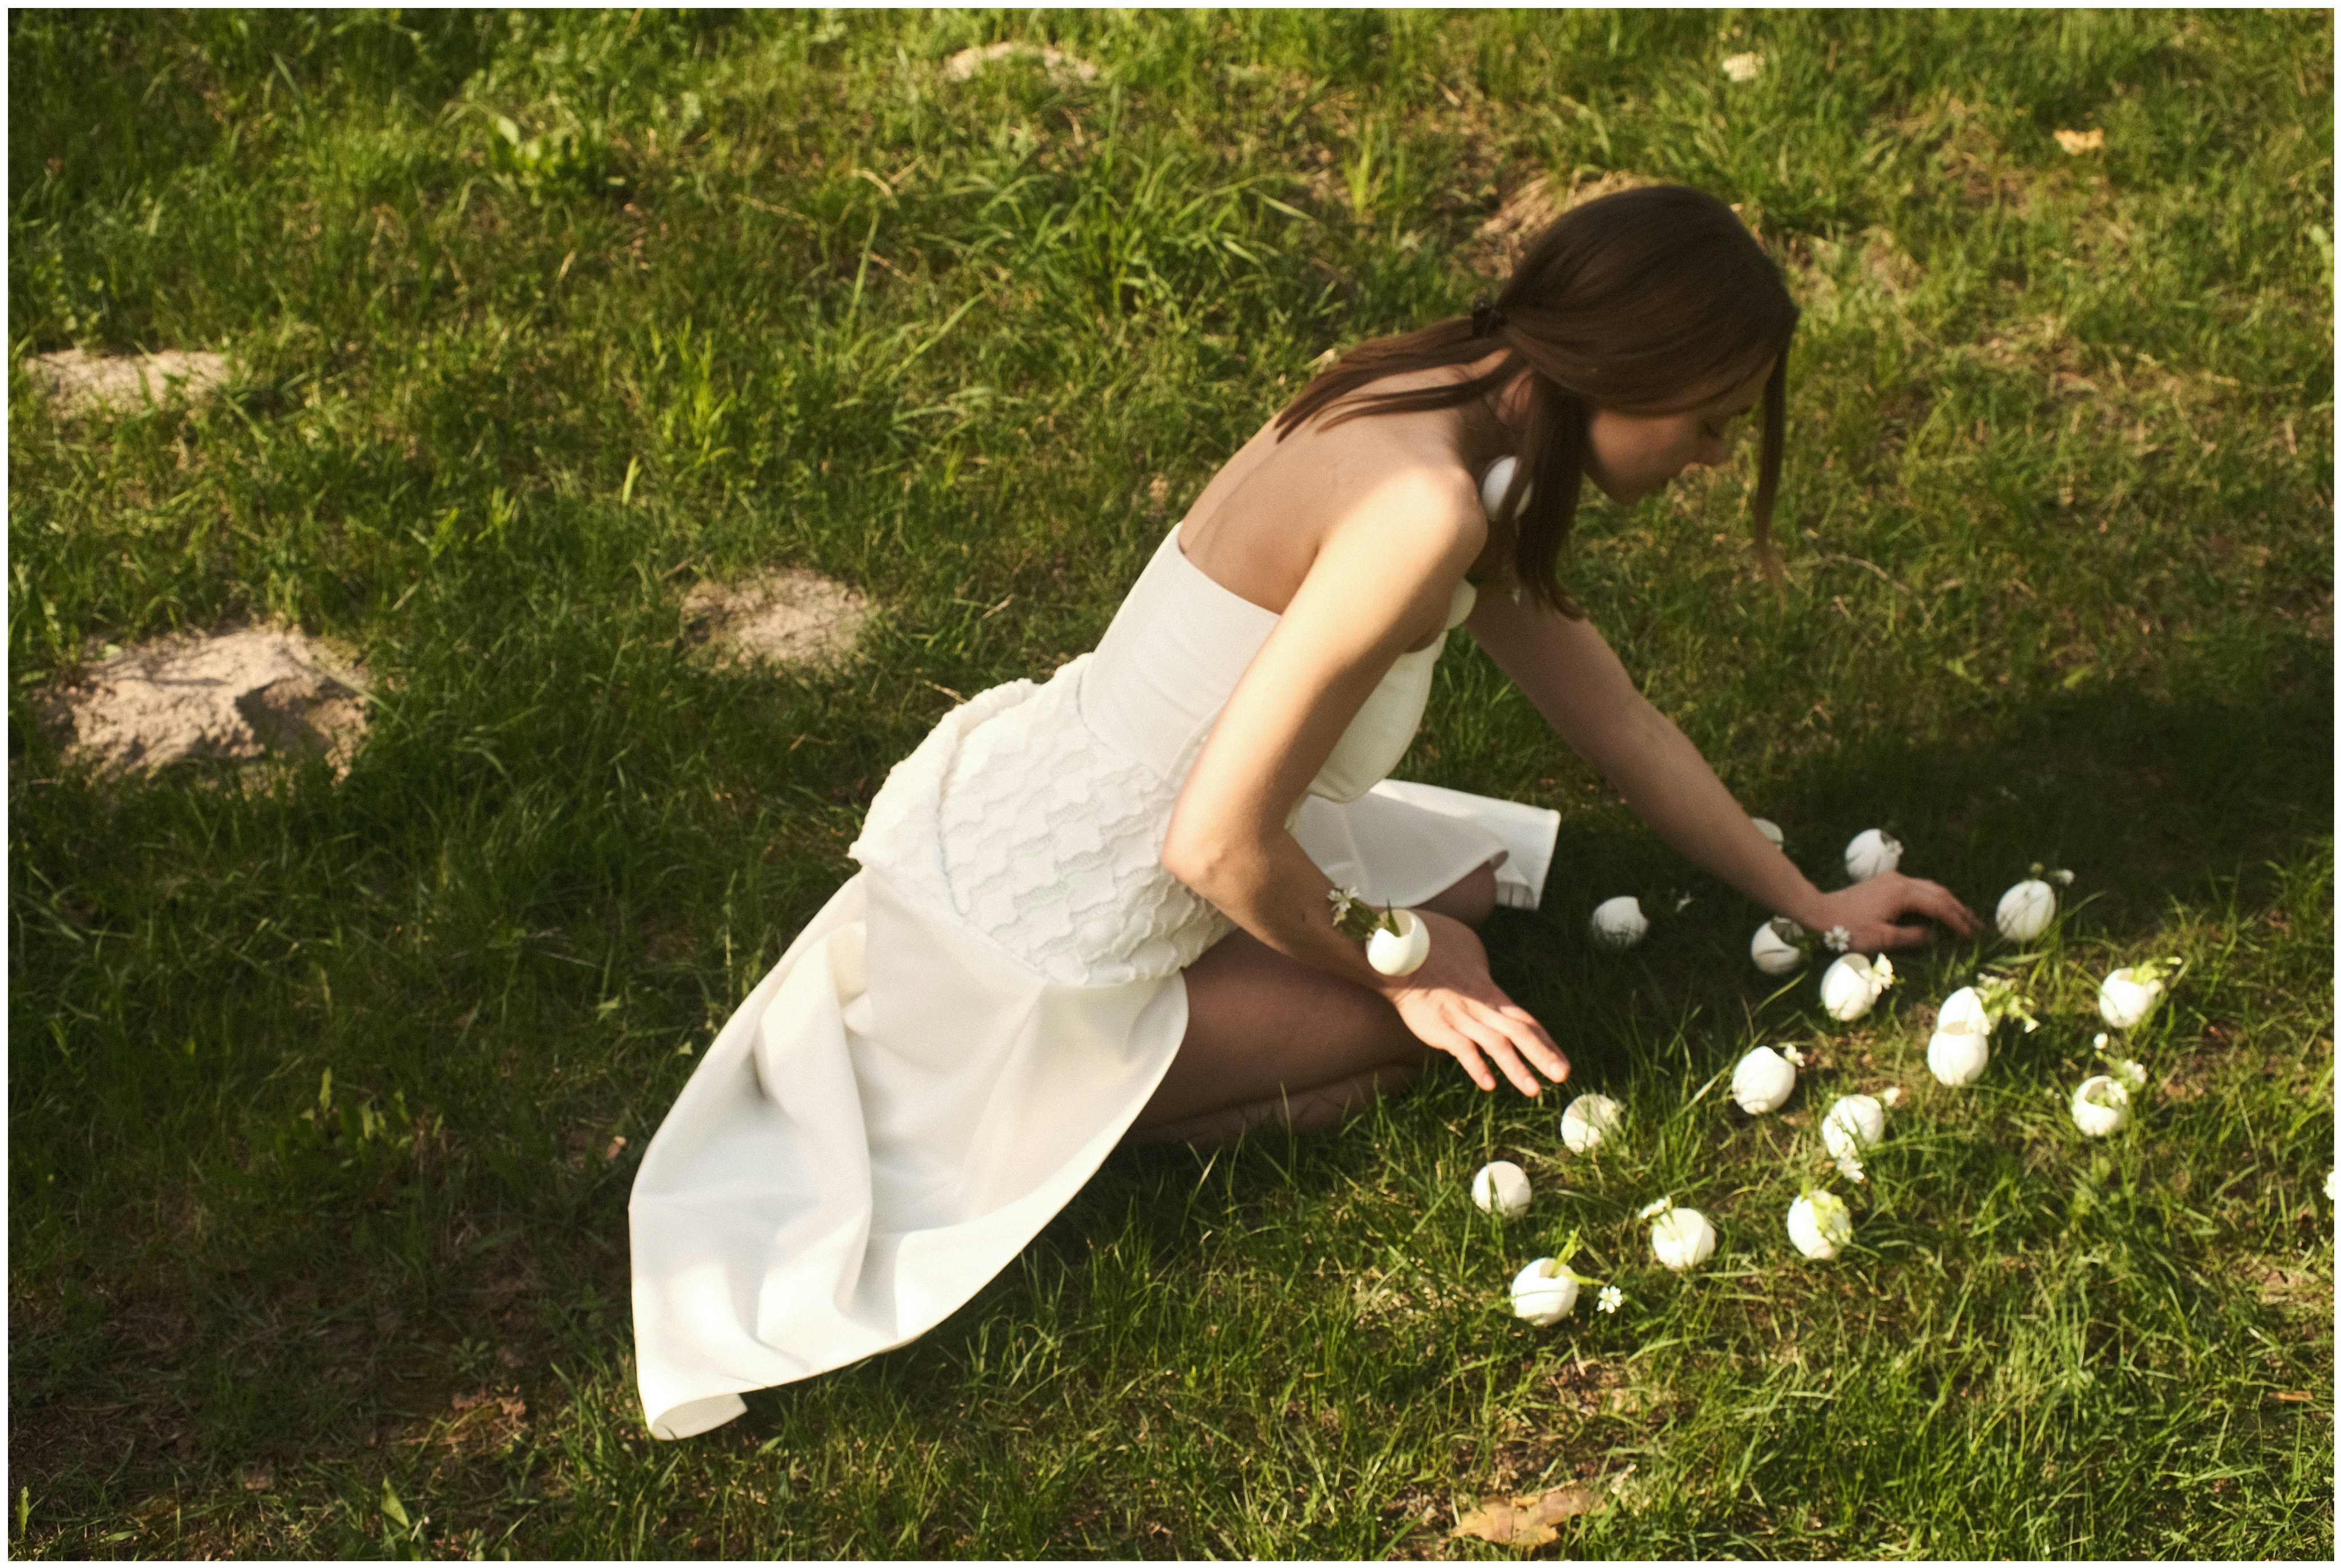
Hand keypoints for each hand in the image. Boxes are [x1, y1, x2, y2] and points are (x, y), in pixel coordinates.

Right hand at [1379, 910, 1570, 1095]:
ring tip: (1534, 1090)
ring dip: (1517, 1068)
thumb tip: (1504, 1029)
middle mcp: (1483, 1009)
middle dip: (1543, 1055)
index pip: (1527, 1022)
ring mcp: (1462, 1018)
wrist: (1405, 964)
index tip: (1564, 1065)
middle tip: (1563, 1076)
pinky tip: (1489, 1085)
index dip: (1547, 1044)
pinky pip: (1462, 1048)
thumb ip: (1487, 1009)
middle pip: (1520, 1032)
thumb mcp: (1470, 989)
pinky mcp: (1440, 1027)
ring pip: (1496, 1043)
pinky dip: (1477, 1066)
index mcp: (1492, 999)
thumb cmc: (1438, 978)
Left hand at [1804, 872, 1978, 953]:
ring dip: (1947, 903)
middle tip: (1978, 927)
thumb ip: (1912, 937)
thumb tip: (1935, 937)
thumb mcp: (1882, 939)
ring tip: (1963, 919)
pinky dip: (1933, 899)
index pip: (1940, 906)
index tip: (1973, 936)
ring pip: (1929, 888)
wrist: (1816, 911)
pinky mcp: (1884, 884)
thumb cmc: (1847, 929)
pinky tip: (1936, 910)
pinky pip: (1918, 889)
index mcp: (1903, 893)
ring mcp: (1892, 880)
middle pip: (1939, 893)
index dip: (1958, 922)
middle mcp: (1901, 881)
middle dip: (1959, 910)